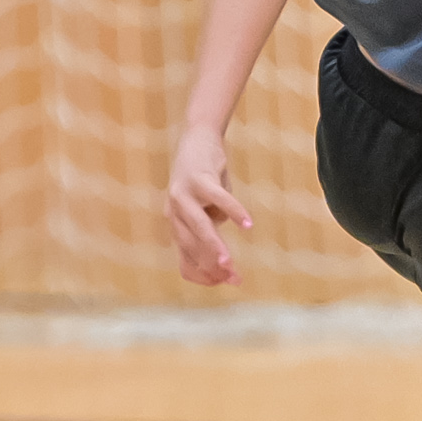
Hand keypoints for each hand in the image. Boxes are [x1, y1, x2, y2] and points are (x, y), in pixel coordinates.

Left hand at [166, 129, 250, 285]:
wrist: (198, 138)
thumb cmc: (205, 180)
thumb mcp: (206, 210)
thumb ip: (212, 232)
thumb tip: (224, 263)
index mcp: (175, 225)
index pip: (186, 261)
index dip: (204, 276)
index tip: (226, 282)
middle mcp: (174, 212)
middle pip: (193, 248)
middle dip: (213, 267)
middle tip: (234, 279)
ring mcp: (184, 195)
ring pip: (200, 228)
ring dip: (214, 248)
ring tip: (228, 264)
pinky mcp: (199, 179)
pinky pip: (219, 199)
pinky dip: (233, 212)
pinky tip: (247, 224)